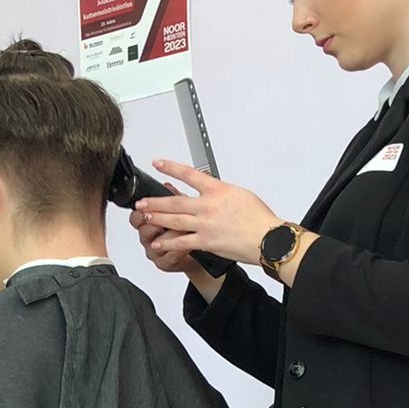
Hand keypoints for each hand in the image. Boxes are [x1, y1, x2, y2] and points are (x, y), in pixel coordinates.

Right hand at [130, 188, 191, 274]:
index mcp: (147, 222)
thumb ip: (173, 198)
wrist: (201, 249)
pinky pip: (168, 257)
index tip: (147, 205)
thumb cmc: (188, 228)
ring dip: (171, 235)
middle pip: (143, 230)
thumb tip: (167, 186)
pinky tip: (187, 245)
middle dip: (157, 222)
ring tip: (184, 229)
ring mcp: (155, 251)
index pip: (135, 217)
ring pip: (157, 244)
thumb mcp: (182, 209)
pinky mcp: (164, 263)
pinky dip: (179, 250)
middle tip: (168, 216)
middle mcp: (148, 237)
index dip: (140, 211)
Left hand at [132, 161, 281, 269]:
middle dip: (155, 201)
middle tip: (140, 202)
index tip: (158, 164)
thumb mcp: (240, 194)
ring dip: (157, 218)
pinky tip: (157, 243)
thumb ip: (221, 192)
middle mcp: (208, 205)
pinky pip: (182, 242)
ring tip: (144, 217)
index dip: (171, 168)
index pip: (189, 174)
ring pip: (174, 220)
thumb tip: (210, 191)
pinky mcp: (206, 242)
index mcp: (217, 190)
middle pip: (175, 201)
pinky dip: (167, 243)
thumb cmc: (259, 218)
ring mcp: (205, 224)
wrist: (267, 239)